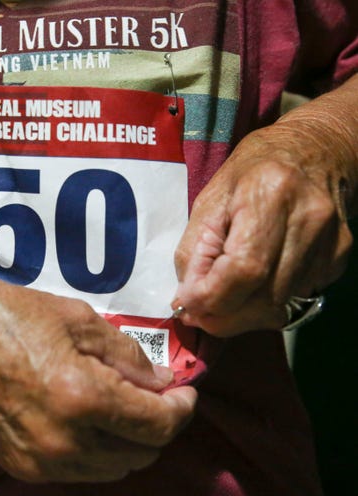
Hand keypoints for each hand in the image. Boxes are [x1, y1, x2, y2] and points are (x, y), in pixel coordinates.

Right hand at [0, 277, 196, 482]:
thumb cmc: (5, 316)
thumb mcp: (76, 318)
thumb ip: (128, 356)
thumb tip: (160, 383)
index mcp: (84, 399)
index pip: (160, 425)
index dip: (183, 408)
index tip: (185, 390)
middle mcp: (68, 443)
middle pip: (143, 454)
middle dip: (158, 424)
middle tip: (153, 393)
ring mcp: (44, 463)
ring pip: (115, 469)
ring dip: (130, 441)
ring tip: (121, 404)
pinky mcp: (24, 469)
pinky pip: (82, 471)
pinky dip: (99, 450)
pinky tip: (88, 418)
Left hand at [173, 120, 353, 336]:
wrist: (316, 149)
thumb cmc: (252, 171)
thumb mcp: (209, 200)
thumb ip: (194, 252)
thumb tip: (188, 301)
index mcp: (270, 195)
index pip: (244, 269)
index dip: (211, 297)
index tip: (186, 305)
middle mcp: (308, 221)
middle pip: (265, 299)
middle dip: (223, 317)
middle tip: (197, 314)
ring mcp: (330, 243)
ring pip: (281, 309)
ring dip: (242, 317)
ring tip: (220, 300)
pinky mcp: (339, 260)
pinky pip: (297, 302)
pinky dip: (265, 306)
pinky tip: (251, 288)